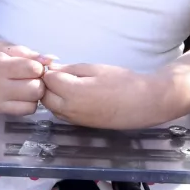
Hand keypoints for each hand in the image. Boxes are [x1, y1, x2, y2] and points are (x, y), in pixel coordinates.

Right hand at [0, 41, 48, 115]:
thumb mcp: (8, 47)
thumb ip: (31, 54)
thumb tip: (52, 61)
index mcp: (0, 67)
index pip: (34, 70)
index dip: (38, 67)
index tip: (33, 64)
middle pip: (36, 90)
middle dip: (39, 82)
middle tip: (31, 77)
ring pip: (32, 105)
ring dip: (34, 95)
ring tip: (25, 85)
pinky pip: (24, 112)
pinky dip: (27, 103)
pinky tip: (20, 94)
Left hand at [40, 63, 165, 128]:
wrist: (145, 103)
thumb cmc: (123, 82)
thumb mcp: (96, 69)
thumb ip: (71, 69)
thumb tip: (52, 69)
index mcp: (72, 93)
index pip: (47, 80)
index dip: (51, 70)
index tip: (58, 64)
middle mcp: (70, 110)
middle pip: (45, 96)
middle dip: (49, 84)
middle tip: (63, 73)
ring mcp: (75, 120)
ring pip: (52, 108)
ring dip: (54, 95)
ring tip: (70, 84)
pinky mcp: (82, 125)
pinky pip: (63, 115)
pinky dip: (62, 105)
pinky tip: (76, 96)